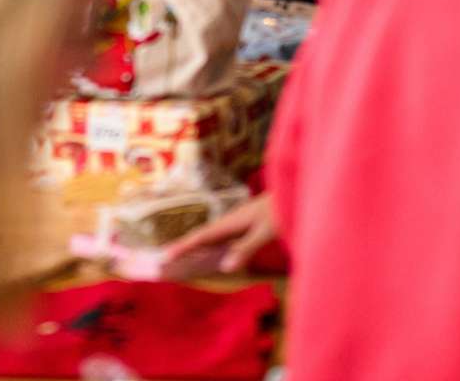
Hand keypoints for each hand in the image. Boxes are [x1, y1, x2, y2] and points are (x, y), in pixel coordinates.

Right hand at [160, 193, 280, 274]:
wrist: (295, 191)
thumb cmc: (281, 210)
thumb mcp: (265, 230)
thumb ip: (246, 247)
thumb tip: (223, 268)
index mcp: (230, 222)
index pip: (200, 237)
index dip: (182, 247)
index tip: (164, 256)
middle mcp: (229, 222)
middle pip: (201, 237)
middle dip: (182, 248)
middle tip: (164, 261)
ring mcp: (236, 223)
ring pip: (211, 239)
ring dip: (195, 248)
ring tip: (181, 259)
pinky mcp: (245, 226)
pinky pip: (222, 240)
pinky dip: (211, 248)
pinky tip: (212, 254)